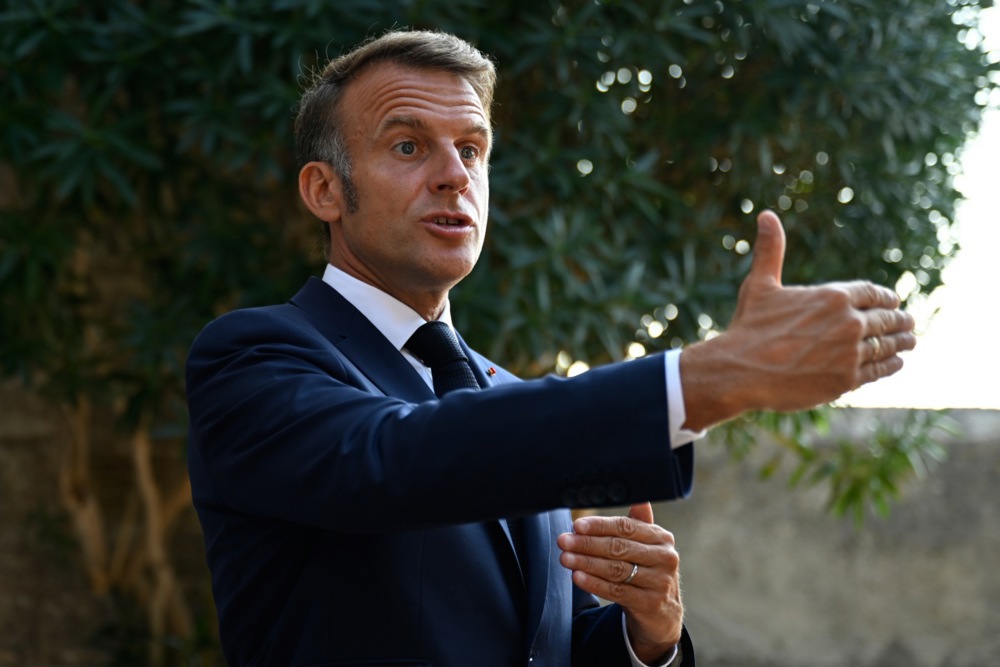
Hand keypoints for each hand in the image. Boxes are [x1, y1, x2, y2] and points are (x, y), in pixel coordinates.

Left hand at [557, 503, 682, 664]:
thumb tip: (638, 498)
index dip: (599, 525)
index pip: (626, 527)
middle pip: (618, 547)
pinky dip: (594, 583)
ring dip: (586, 563)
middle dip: (587, 544)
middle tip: (563, 541)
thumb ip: (638, 523)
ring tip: (565, 558)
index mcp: (662, 538)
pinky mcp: (650, 603)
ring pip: (615, 569)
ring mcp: (659, 582)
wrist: (662, 612)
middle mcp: (664, 558)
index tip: (576, 525)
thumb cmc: (647, 570)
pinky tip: (577, 577)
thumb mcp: (647, 546)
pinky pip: (616, 591)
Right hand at [681, 209, 916, 429]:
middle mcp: (848, 322)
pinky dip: (891, 365)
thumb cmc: (748, 327)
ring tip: (909, 341)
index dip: (885, 297)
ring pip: (887, 345)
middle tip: (909, 322)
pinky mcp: (847, 380)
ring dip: (901, 343)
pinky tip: (896, 363)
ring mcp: (850, 352)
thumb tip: (766, 214)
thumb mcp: (760, 284)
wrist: (740, 371)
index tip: (893, 301)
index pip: (872, 293)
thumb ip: (770, 250)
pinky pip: (878, 370)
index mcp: (832, 296)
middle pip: (886, 319)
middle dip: (900, 320)